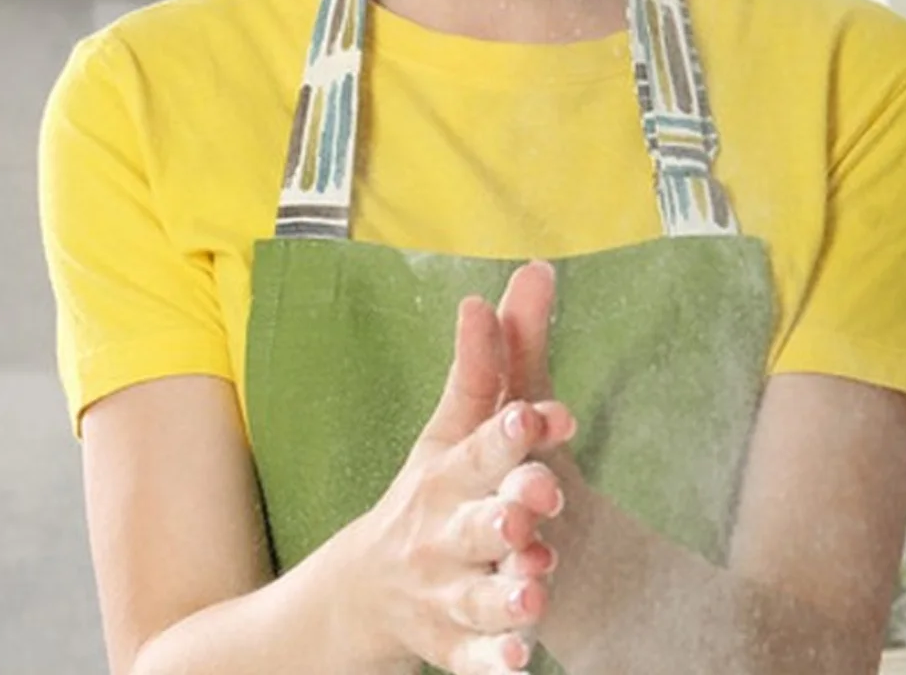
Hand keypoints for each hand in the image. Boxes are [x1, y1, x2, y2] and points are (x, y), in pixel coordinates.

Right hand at [340, 290, 577, 674]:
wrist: (364, 591)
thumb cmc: (431, 491)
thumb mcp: (457, 426)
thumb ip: (501, 355)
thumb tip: (535, 270)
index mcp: (448, 467)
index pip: (480, 442)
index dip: (511, 430)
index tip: (540, 414)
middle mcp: (441, 525)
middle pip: (473, 518)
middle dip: (503, 510)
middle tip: (534, 504)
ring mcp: (442, 587)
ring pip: (474, 591)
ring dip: (503, 589)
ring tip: (534, 587)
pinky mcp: (449, 643)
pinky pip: (472, 657)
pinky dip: (493, 661)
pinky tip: (520, 658)